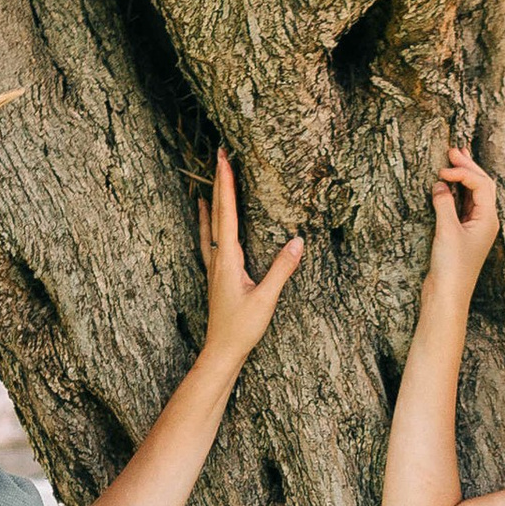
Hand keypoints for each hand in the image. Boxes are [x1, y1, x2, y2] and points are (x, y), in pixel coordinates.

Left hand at [198, 150, 304, 372]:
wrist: (221, 351)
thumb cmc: (242, 328)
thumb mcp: (266, 299)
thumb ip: (281, 269)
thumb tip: (298, 241)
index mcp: (228, 259)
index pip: (227, 213)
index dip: (226, 183)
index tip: (224, 158)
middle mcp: (217, 258)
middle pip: (217, 211)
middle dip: (218, 182)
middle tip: (219, 154)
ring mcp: (214, 266)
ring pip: (210, 224)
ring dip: (212, 200)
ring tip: (208, 182)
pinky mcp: (216, 275)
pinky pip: (208, 240)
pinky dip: (207, 223)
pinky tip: (206, 221)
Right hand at [423, 145, 501, 307]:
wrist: (447, 295)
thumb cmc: (451, 267)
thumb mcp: (446, 231)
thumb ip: (444, 203)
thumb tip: (441, 185)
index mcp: (488, 219)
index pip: (481, 184)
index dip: (463, 172)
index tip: (442, 172)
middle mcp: (486, 221)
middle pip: (482, 185)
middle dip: (468, 166)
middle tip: (454, 149)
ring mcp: (475, 228)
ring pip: (473, 194)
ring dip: (463, 176)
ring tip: (453, 158)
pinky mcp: (463, 235)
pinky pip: (463, 205)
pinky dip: (456, 191)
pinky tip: (447, 185)